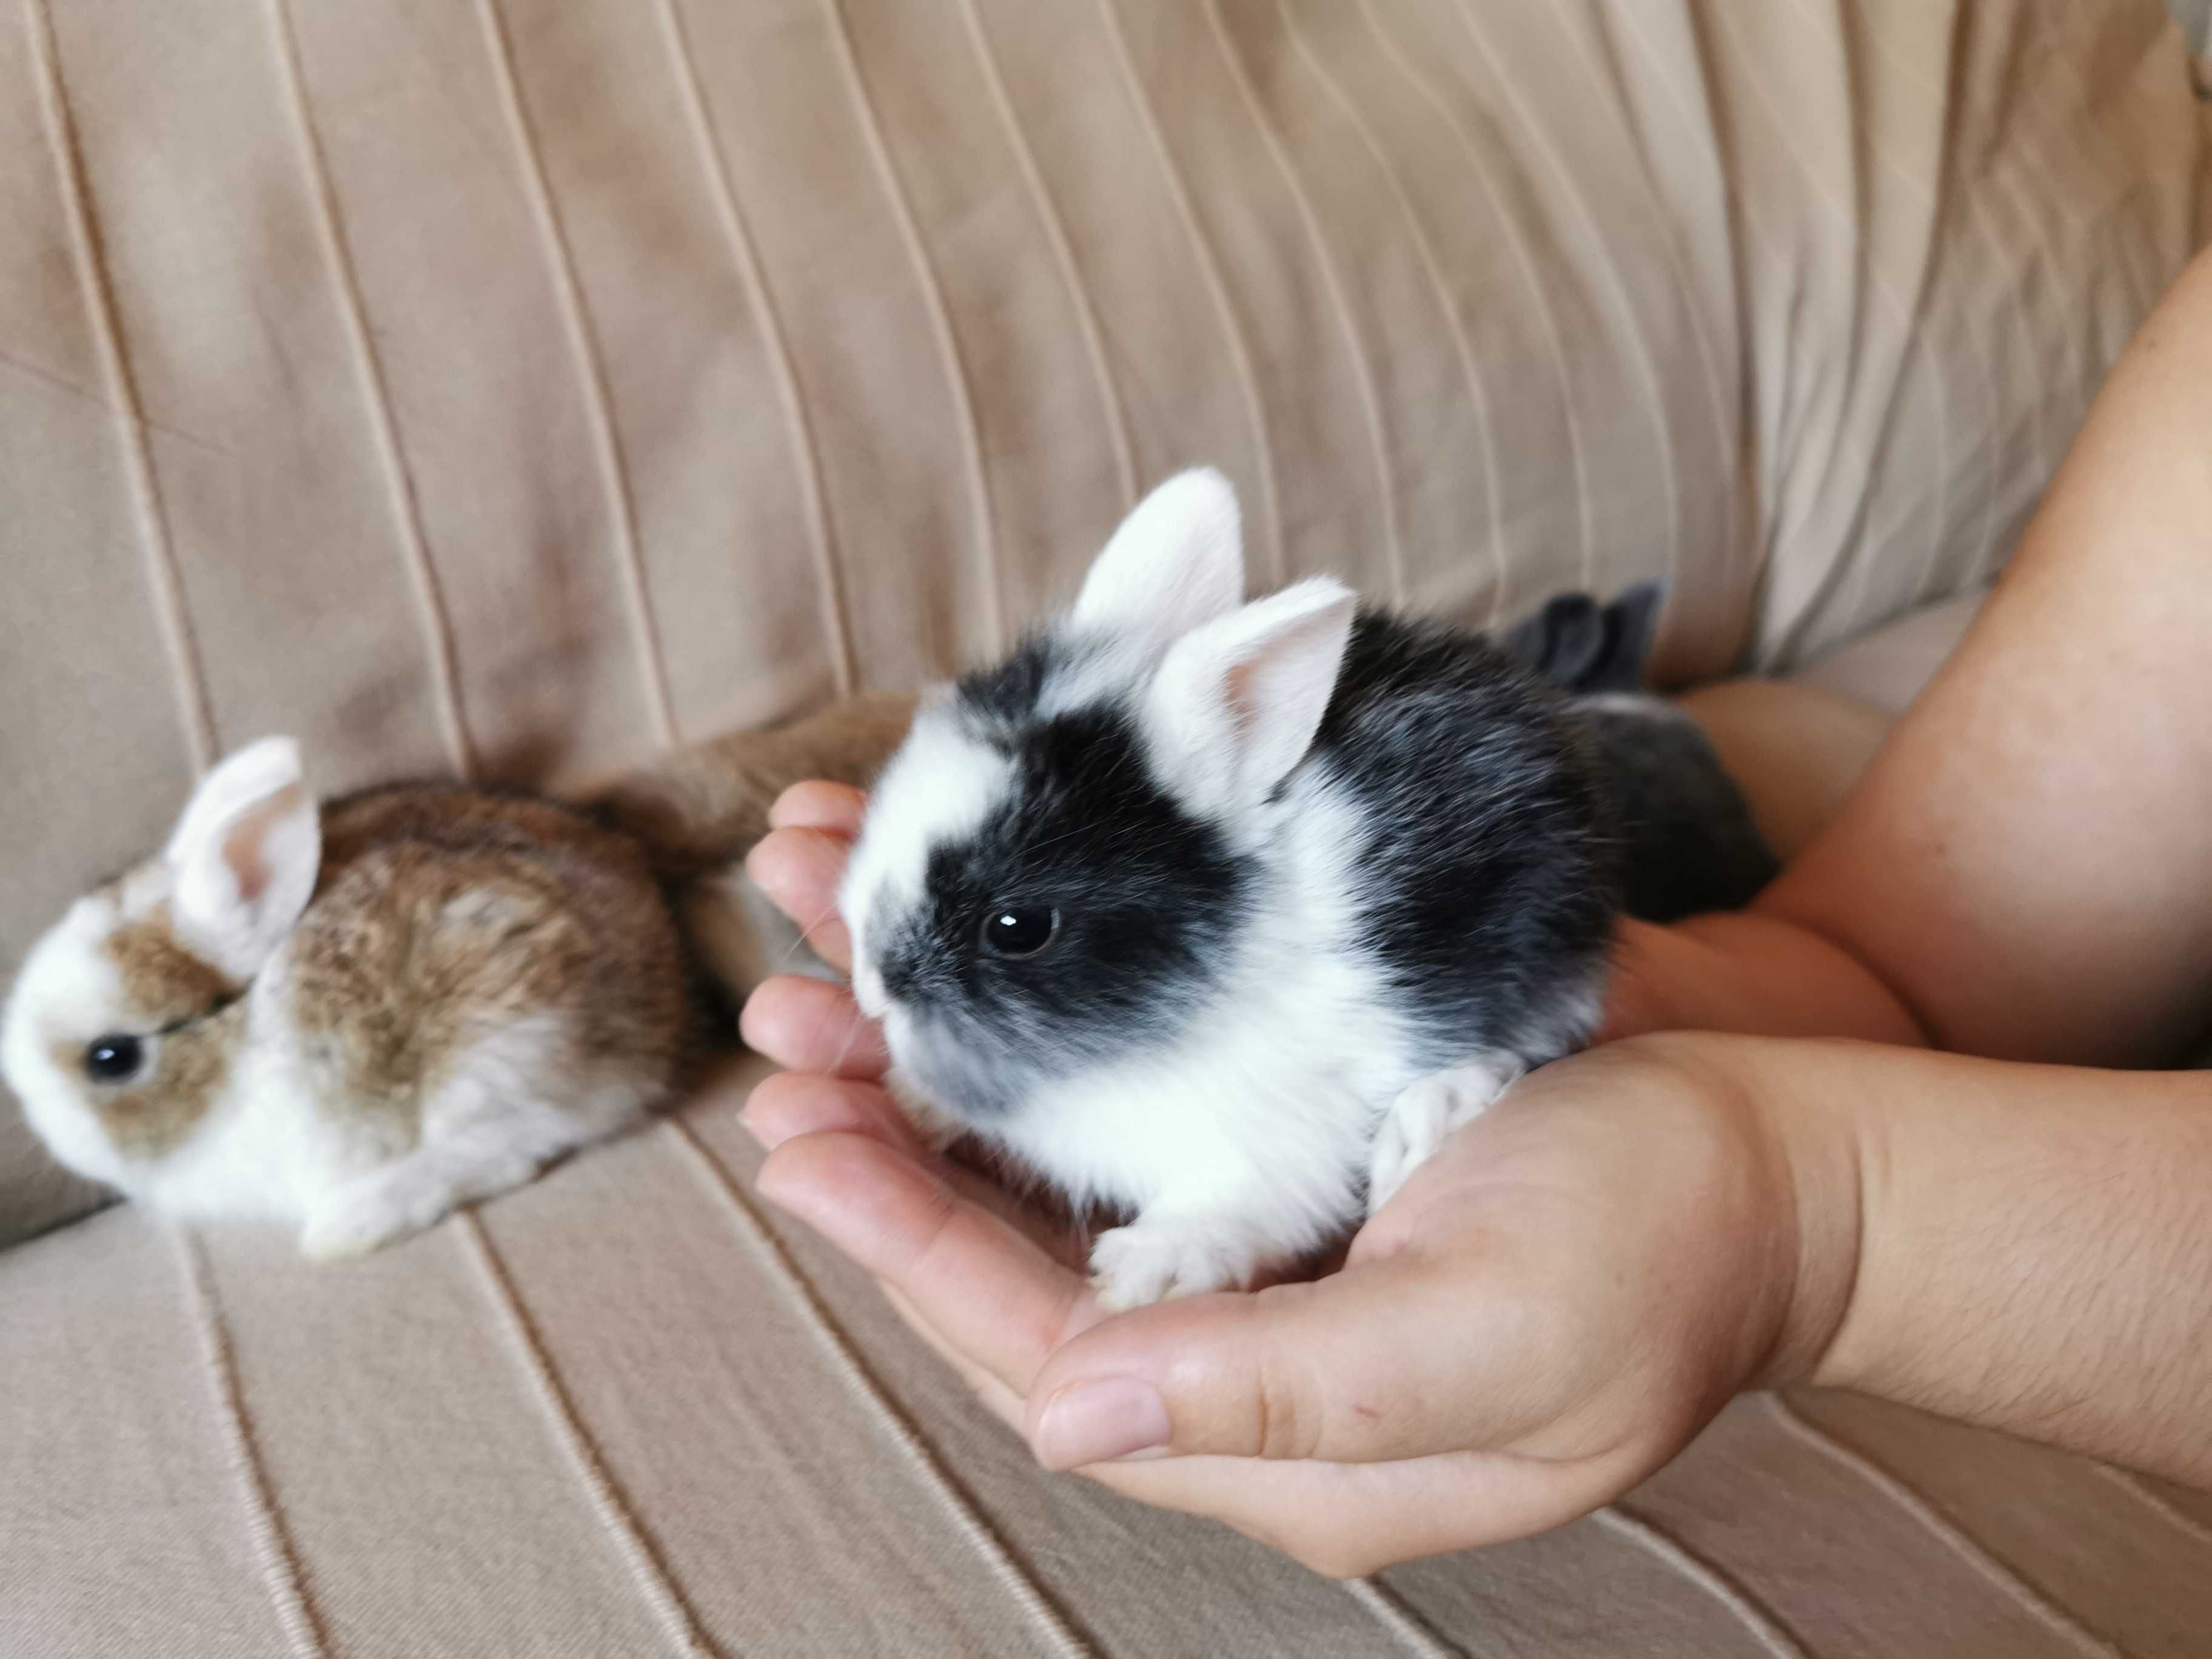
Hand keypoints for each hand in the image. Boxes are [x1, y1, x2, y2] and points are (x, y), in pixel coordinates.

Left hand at [740, 784, 1849, 1572]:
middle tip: (782, 1026)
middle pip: (1018, 1262)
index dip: (907, 1242)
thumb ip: (1277, 1390)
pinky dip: (1038, 1045)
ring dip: (942, 1081)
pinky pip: (1128, 1115)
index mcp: (1278, 1435)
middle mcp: (1246, 1358)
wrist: (1785, 1154)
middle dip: (891, 1147)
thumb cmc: (1664, 1240)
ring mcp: (1270, 1258)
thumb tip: (1065, 1418)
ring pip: (1057, 1182)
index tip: (797, 1136)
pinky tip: (982, 969)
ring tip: (833, 972)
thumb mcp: (1485, 1331)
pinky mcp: (1299, 1163)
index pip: (1037, 1347)